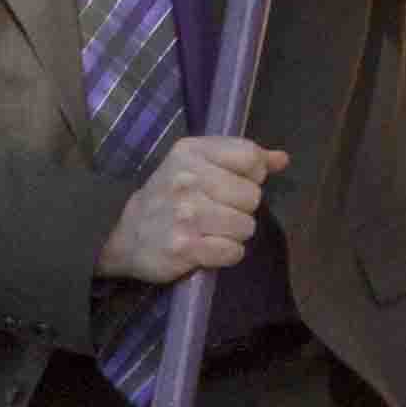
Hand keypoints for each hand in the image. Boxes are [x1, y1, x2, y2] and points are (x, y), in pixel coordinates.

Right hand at [98, 133, 283, 284]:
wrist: (123, 235)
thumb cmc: (167, 197)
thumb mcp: (196, 165)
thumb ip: (242, 159)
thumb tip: (282, 159)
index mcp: (191, 151)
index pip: (251, 158)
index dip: (251, 177)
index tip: (231, 186)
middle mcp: (188, 178)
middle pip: (252, 197)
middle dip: (240, 209)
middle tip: (215, 213)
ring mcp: (186, 214)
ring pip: (246, 226)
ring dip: (233, 235)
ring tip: (209, 232)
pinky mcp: (184, 247)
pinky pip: (233, 252)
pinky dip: (226, 255)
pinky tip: (206, 249)